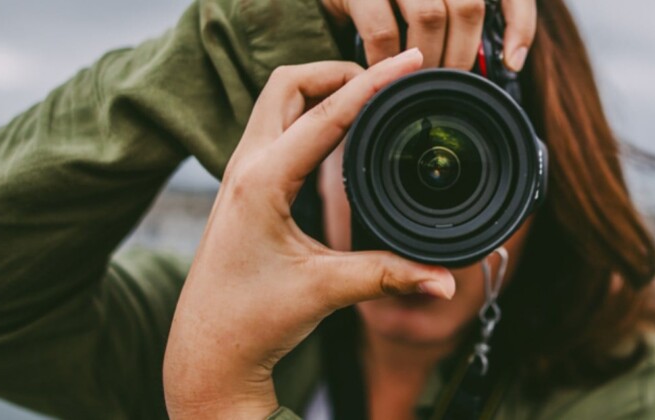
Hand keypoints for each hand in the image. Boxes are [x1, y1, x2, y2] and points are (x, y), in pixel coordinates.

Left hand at [163, 49, 454, 418]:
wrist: (208, 349)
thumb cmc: (251, 319)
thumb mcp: (326, 290)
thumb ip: (389, 276)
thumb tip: (445, 279)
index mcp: (263, 181)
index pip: (328, 113)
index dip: (374, 82)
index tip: (409, 63)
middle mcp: (246, 166)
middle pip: (290, 83)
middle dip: (339, 71)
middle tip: (386, 79)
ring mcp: (240, 173)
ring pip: (278, 101)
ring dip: (321, 88)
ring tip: (369, 96)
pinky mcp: (245, 186)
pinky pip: (276, 127)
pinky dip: (309, 113)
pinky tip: (338, 131)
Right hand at [320, 0, 536, 70]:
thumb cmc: (389, 0)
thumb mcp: (432, 1)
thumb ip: (463, 18)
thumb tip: (507, 61)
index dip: (519, 25)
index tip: (512, 63)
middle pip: (468, 8)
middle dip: (463, 55)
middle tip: (450, 82)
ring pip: (430, 17)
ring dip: (429, 60)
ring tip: (421, 81)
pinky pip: (382, 31)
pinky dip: (388, 61)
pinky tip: (386, 75)